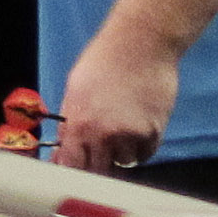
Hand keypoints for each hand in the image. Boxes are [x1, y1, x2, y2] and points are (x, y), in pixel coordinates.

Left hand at [55, 19, 181, 172]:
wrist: (141, 44)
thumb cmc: (102, 62)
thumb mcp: (73, 92)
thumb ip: (69, 125)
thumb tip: (63, 152)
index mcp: (79, 125)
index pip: (71, 167)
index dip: (71, 172)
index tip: (74, 172)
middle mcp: (104, 135)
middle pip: (98, 171)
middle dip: (95, 166)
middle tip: (96, 154)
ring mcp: (131, 135)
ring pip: (123, 163)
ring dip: (120, 154)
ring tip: (120, 130)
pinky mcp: (155, 131)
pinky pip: (145, 153)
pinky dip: (140, 147)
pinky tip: (136, 127)